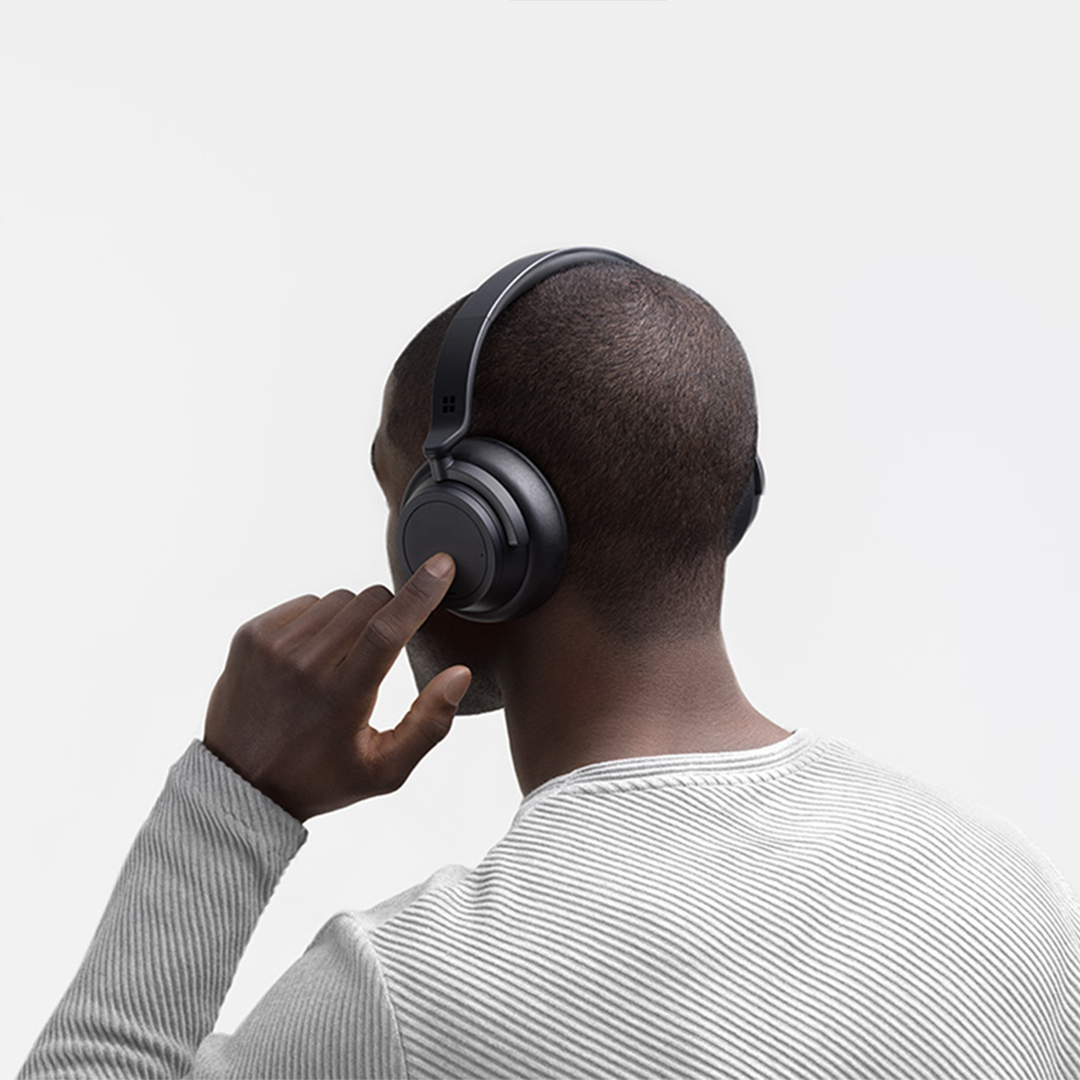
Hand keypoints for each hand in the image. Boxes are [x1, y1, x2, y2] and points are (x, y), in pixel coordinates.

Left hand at [202, 553, 471, 821]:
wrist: (241, 784)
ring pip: (339, 599)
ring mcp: (272, 646)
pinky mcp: (250, 635)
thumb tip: (458, 674)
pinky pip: (306, 602)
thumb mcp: (385, 770)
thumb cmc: (320, 778)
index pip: (388, 629)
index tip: (442, 564)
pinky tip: (311, 658)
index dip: (421, 592)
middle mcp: (303, 666)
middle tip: (375, 658)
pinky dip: (319, 621)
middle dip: (387, 616)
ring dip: (352, 620)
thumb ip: (430, 723)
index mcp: (341, 697)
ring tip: (338, 664)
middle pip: (369, 602)